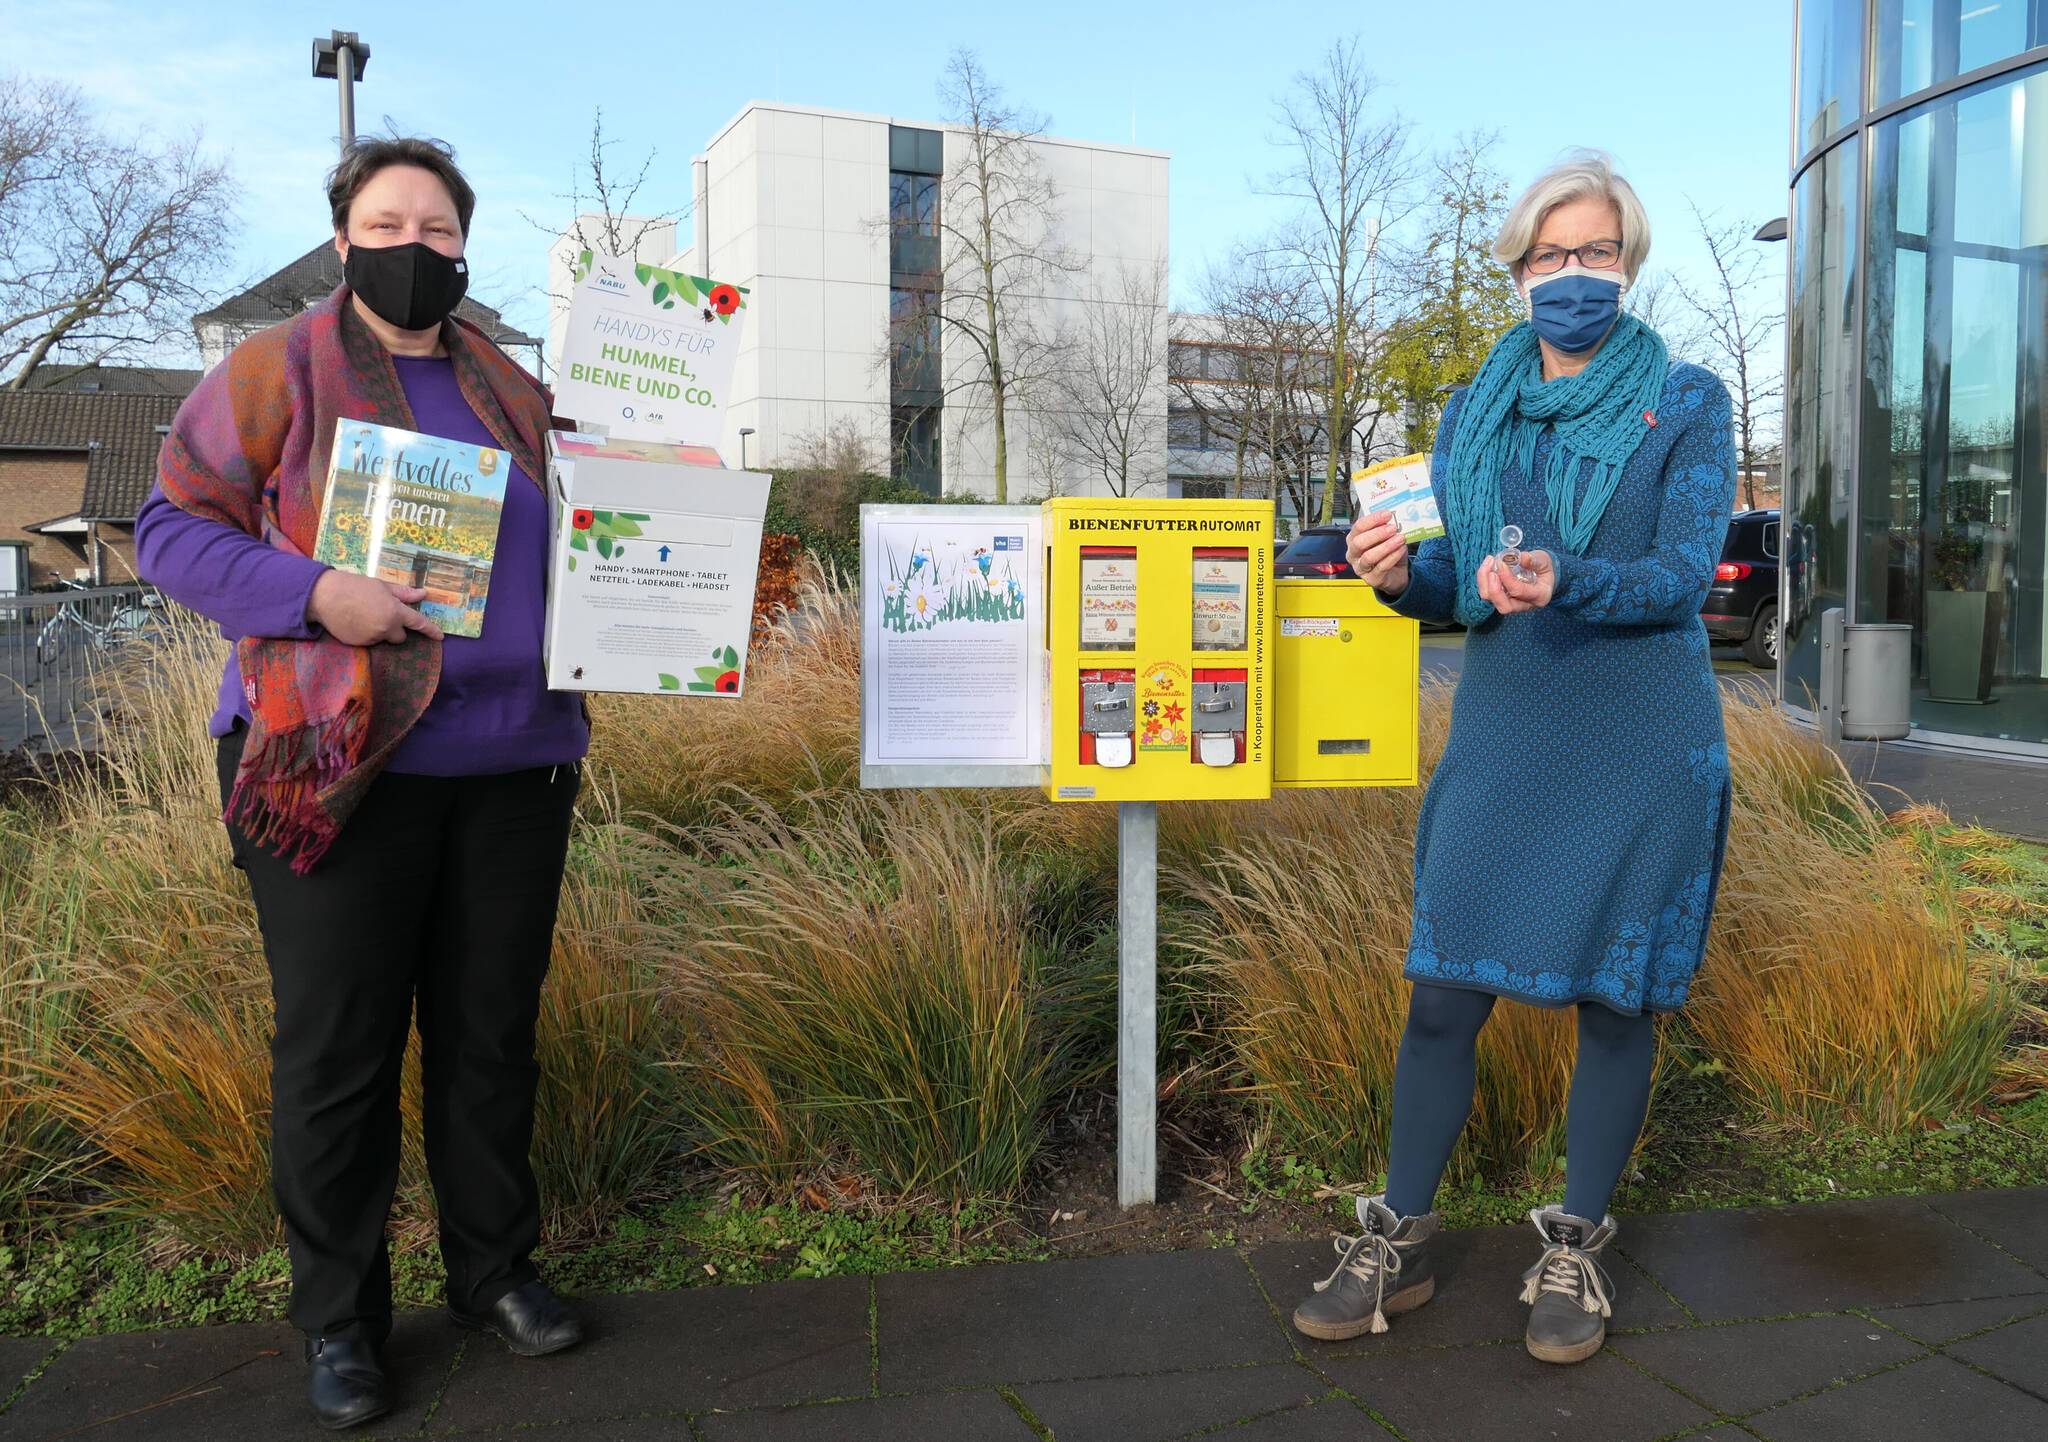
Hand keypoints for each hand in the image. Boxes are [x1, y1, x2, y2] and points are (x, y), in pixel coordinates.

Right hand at [307, 569, 443, 645]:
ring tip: (363, 615)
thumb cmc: (355, 586)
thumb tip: (423, 594)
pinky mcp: (359, 644)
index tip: (440, 637)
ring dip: (379, 631)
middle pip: (401, 637)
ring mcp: (372, 638)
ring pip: (383, 638)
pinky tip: (355, 621)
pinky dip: (366, 634)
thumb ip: (403, 593)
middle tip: (382, 614)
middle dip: (396, 629)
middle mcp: (386, 628)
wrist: (324, 596)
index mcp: (395, 611)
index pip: (418, 623)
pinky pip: (369, 641)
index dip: (430, 630)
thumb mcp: (381, 586)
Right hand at [1347, 511, 1408, 593]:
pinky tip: (1401, 549)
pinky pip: (1381, 567)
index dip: (1372, 519)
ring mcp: (1360, 568)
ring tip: (1400, 539)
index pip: (1358, 527)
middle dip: (1377, 533)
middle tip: (1393, 528)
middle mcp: (1353, 554)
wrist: (1395, 574)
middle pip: (1359, 542)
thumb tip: (1395, 517)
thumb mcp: (1387, 537)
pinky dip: (1393, 556)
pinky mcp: (1372, 579)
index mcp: (1354, 539)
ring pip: (1369, 556)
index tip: (1387, 514)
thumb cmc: (1388, 552)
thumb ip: (1387, 527)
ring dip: (1386, 546)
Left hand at [1475, 549, 1555, 613]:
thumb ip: (1533, 560)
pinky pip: (1488, 593)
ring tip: (1489, 562)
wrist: (1542, 574)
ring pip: (1492, 600)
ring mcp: (1511, 603)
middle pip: (1504, 606)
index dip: (1507, 578)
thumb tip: (1520, 557)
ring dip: (1485, 582)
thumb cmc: (1544, 568)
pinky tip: (1488, 564)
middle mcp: (1524, 605)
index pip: (1519, 592)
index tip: (1501, 563)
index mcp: (1539, 596)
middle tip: (1491, 571)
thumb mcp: (1544, 561)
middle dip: (1493, 589)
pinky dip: (1484, 579)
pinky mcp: (1501, 598)